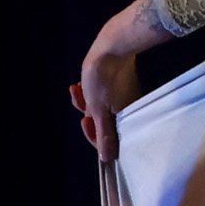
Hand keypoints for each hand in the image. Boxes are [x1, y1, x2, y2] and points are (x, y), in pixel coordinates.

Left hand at [69, 7, 157, 159]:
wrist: (112, 46)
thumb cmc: (104, 79)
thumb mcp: (99, 110)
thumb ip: (103, 134)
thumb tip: (107, 159)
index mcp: (125, 119)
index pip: (109, 139)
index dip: (93, 135)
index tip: (85, 122)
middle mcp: (127, 111)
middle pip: (102, 124)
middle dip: (88, 115)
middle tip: (82, 104)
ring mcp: (122, 98)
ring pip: (98, 109)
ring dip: (85, 102)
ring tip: (77, 89)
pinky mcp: (118, 86)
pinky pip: (100, 96)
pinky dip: (88, 93)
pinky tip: (80, 85)